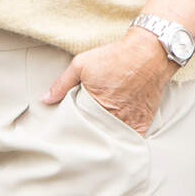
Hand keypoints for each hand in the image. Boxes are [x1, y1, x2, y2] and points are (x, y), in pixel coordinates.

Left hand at [46, 32, 170, 133]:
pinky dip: (124, 143)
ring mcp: (131, 122)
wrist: (149, 52)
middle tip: (81, 139)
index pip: (79, 127)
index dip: (73, 129)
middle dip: (88, 137)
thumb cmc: (115, 57)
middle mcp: (115, 117)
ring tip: (97, 143)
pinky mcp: (144, 122)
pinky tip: (116, 143)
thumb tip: (45, 99)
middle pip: (96, 136)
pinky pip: (132, 141)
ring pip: (114, 141)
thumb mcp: (81, 64)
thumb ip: (62, 84)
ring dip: (106, 142)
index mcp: (96, 106)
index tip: (69, 130)